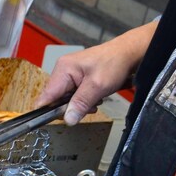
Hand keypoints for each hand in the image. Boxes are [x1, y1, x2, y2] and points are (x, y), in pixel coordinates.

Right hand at [35, 21, 156, 124]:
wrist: (129, 54)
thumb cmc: (114, 63)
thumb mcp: (98, 86)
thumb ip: (81, 103)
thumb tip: (68, 119)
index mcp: (63, 69)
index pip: (46, 96)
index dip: (48, 111)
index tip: (56, 120)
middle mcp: (63, 71)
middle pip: (56, 99)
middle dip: (71, 107)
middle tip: (88, 106)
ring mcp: (70, 74)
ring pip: (66, 99)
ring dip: (79, 104)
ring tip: (95, 99)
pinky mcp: (77, 78)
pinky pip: (74, 95)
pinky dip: (84, 100)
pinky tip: (94, 96)